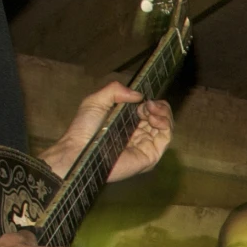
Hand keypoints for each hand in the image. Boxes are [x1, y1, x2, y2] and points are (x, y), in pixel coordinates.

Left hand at [42, 83, 172, 183]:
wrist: (80, 150)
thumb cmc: (84, 129)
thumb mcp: (96, 101)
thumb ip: (115, 90)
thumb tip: (139, 95)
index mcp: (127, 123)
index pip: (149, 111)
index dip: (150, 102)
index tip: (143, 99)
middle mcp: (138, 134)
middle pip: (161, 117)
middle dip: (158, 106)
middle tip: (148, 104)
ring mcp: (145, 145)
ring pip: (166, 127)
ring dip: (163, 113)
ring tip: (150, 109)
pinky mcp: (150, 156)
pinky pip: (166, 139)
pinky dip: (165, 125)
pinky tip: (153, 118)